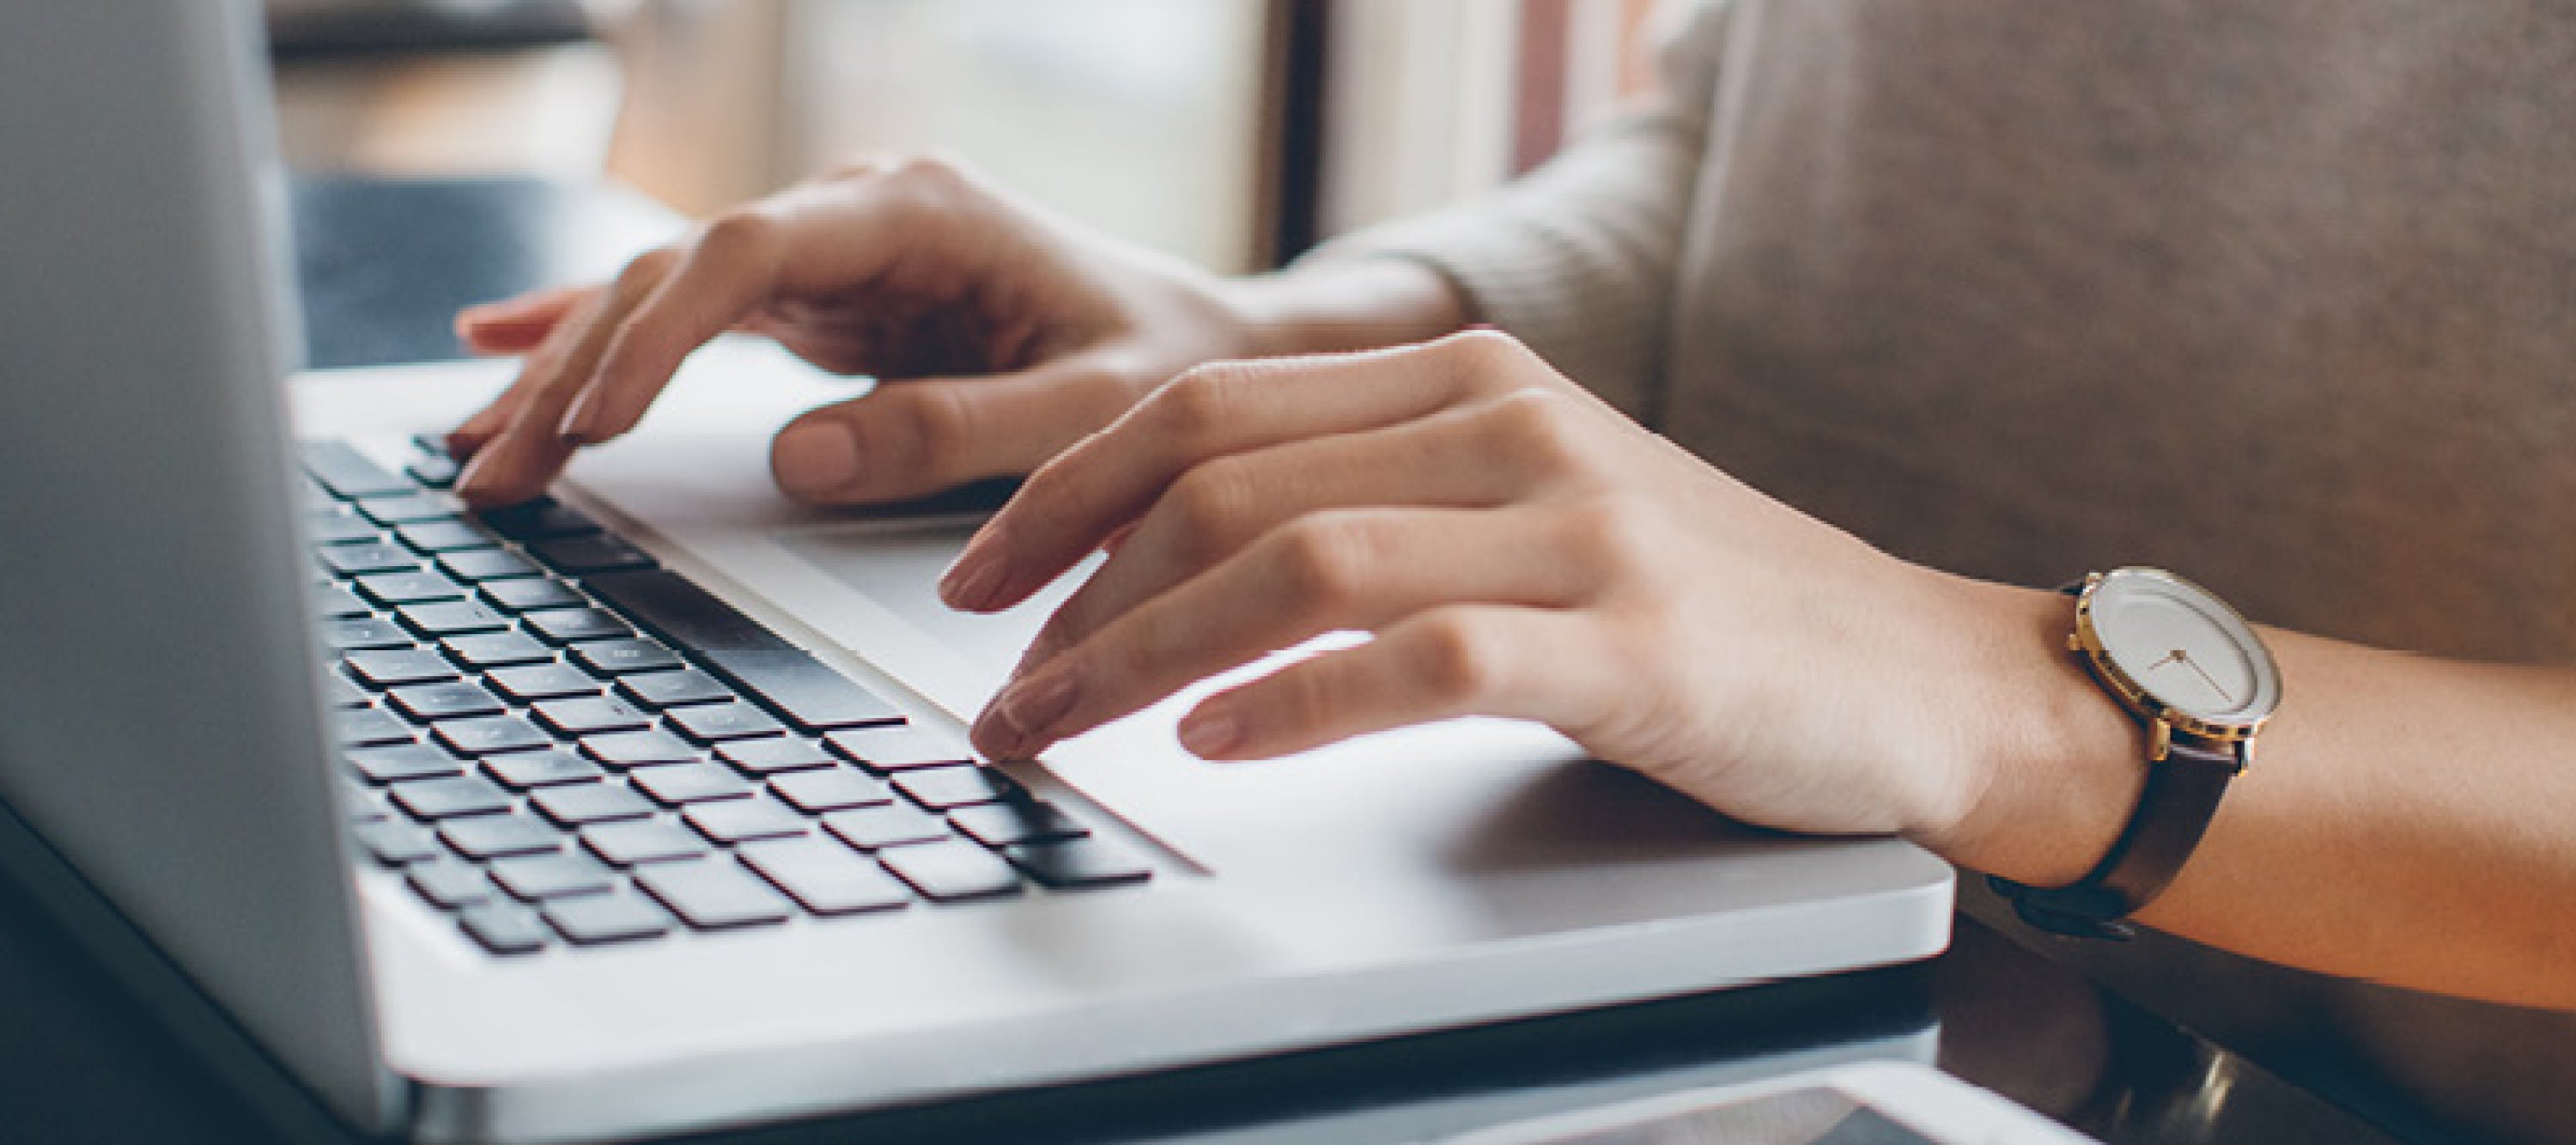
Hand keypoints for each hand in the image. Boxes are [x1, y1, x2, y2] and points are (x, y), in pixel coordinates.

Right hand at [445, 156, 1265, 507]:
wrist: (1211, 349)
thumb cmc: (1167, 370)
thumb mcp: (1087, 411)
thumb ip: (953, 432)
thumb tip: (794, 460)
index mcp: (922, 212)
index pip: (750, 253)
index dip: (658, 332)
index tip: (593, 418)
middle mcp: (860, 214)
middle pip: (678, 273)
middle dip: (576, 370)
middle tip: (494, 469)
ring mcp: (834, 253)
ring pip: (663, 295)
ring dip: (565, 371)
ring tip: (475, 450)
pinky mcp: (824, 300)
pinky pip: (689, 315)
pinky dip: (598, 339)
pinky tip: (500, 348)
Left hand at [942, 330, 2049, 841]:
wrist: (1914, 672)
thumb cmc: (1702, 607)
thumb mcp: (1530, 507)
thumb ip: (1382, 498)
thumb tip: (1179, 560)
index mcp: (1468, 379)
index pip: (1211, 404)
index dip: (1068, 489)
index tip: (980, 576)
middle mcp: (1510, 426)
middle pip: (1224, 475)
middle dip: (1073, 584)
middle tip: (997, 684)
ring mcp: (1575, 528)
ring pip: (1298, 560)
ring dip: (1143, 651)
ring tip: (1060, 723)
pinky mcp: (1629, 642)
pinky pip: (1422, 658)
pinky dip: (1298, 702)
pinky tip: (1216, 741)